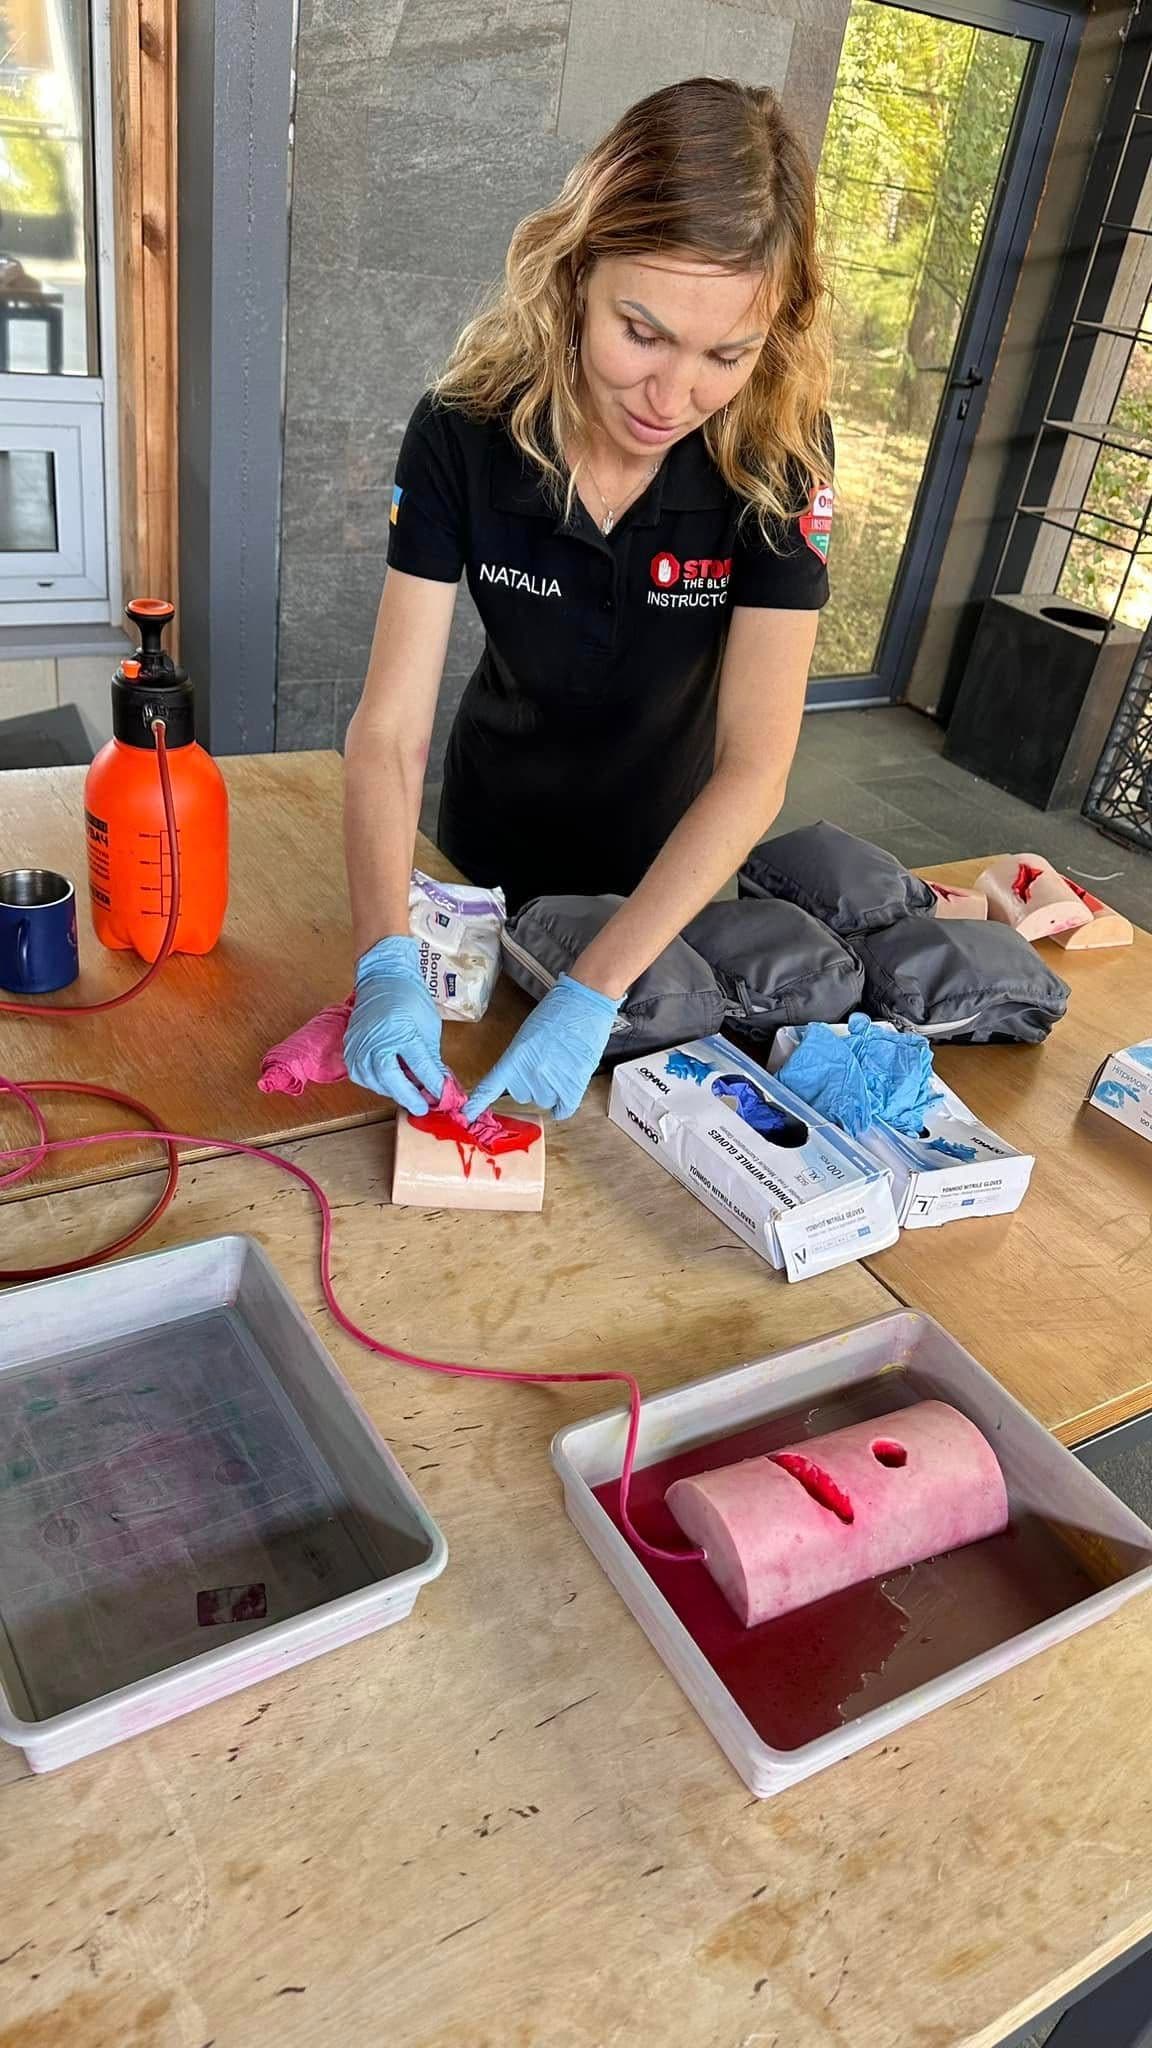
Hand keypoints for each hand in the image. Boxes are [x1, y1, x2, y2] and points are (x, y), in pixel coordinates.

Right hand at [343, 935, 446, 1115]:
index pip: (419, 1065)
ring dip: (393, 1091)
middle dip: (408, 1096)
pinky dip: (377, 1083)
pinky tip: (390, 1082)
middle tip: (423, 1106)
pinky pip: (362, 1076)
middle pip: (390, 1079)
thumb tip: (440, 1085)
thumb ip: (432, 1058)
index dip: (432, 1084)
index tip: (444, 1098)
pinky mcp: (349, 1049)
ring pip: (375, 1081)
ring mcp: (359, 1045)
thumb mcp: (429, 1027)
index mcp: (400, 1031)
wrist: (382, 978)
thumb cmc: (409, 999)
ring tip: (409, 1093)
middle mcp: (375, 1040)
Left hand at [464, 973, 620, 1122]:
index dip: (477, 1104)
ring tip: (561, 1065)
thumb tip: (516, 1079)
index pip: (490, 1087)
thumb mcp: (526, 1035)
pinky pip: (562, 1109)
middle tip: (545, 1061)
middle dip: (530, 1082)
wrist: (585, 1004)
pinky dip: (563, 1103)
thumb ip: (518, 1060)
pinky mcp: (574, 1088)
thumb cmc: (557, 1013)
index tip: (467, 1116)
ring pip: (543, 1100)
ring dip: (550, 1089)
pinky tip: (566, 1087)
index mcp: (515, 1057)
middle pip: (520, 1094)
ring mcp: (552, 1082)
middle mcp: (531, 1074)